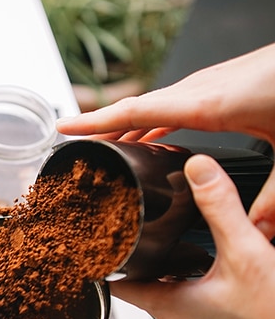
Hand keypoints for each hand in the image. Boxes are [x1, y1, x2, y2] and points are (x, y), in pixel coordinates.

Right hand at [56, 43, 274, 238]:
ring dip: (125, 126)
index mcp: (206, 104)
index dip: (96, 122)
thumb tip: (257, 233)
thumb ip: (274, 196)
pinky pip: (171, 105)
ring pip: (152, 107)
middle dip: (101, 128)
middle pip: (135, 109)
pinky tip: (152, 139)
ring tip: (106, 150)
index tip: (65, 128)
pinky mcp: (219, 86)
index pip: (135, 111)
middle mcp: (200, 90)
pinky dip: (151, 121)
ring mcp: (208, 85)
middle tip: (74, 148)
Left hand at [111, 155, 274, 318]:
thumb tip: (198, 170)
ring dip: (167, 263)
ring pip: (169, 288)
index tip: (94, 239)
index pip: (116, 284)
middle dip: (138, 253)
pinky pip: (193, 295)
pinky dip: (192, 274)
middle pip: (141, 282)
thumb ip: (220, 208)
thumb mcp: (245, 253)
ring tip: (167, 235)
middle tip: (131, 224)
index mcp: (168, 307)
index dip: (103, 260)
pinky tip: (208, 258)